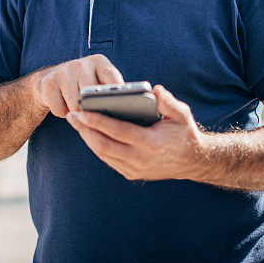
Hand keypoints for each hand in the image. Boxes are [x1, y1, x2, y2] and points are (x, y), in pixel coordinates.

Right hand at [32, 54, 123, 117]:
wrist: (51, 81)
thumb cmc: (83, 86)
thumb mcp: (99, 82)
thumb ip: (110, 91)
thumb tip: (124, 109)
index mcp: (99, 62)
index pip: (112, 78)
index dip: (116, 93)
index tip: (120, 106)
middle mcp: (81, 63)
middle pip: (92, 97)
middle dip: (93, 109)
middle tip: (93, 112)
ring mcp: (63, 71)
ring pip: (75, 106)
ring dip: (77, 113)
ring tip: (77, 106)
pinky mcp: (48, 82)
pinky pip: (60, 110)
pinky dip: (63, 113)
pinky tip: (63, 104)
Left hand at [67, 85, 203, 180]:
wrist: (191, 161)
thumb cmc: (184, 132)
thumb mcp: (182, 114)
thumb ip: (169, 102)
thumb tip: (155, 90)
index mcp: (151, 143)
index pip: (119, 131)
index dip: (98, 121)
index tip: (82, 111)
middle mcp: (141, 159)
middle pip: (104, 145)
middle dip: (85, 129)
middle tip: (72, 115)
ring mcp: (135, 169)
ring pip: (103, 154)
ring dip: (87, 137)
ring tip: (76, 121)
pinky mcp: (131, 173)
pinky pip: (107, 159)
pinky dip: (95, 145)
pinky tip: (88, 133)